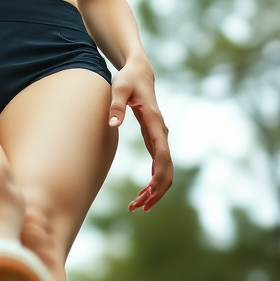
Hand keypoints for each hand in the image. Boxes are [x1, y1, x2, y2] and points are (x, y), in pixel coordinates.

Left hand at [108, 59, 172, 212]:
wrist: (140, 72)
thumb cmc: (128, 79)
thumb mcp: (119, 88)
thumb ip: (116, 104)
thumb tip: (112, 123)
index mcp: (155, 123)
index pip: (162, 156)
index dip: (157, 178)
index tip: (148, 193)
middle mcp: (161, 133)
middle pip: (166, 170)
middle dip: (156, 192)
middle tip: (137, 208)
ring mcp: (159, 138)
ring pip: (164, 171)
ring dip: (154, 191)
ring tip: (136, 206)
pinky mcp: (154, 140)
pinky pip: (158, 165)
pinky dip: (152, 182)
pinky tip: (141, 193)